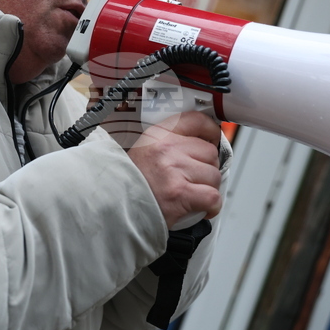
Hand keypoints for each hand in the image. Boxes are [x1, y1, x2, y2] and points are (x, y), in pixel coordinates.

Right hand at [127, 111, 222, 229]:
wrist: (115, 208)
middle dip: (207, 169)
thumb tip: (203, 146)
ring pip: (214, 176)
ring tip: (192, 195)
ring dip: (208, 188)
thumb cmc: (132, 185)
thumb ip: (171, 146)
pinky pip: (212, 197)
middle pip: (210, 153)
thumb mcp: (145, 152)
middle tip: (194, 180)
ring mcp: (174, 170)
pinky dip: (212, 206)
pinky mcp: (180, 194)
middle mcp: (167, 149)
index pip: (196, 120)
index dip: (210, 132)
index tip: (212, 140)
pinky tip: (203, 208)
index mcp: (158, 135)